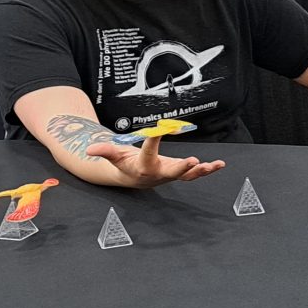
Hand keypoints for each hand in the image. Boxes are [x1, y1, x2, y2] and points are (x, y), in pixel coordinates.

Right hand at [84, 132, 224, 186]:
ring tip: (215, 165)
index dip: (153, 141)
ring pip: (188, 175)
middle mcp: (159, 173)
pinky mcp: (180, 174)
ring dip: (202, 171)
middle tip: (194, 162)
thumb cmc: (124, 164)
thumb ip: (104, 151)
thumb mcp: (113, 156)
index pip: (148, 153)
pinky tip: (220, 164)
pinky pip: (195, 174)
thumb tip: (88, 148)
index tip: (159, 130)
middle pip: (172, 172)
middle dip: (183, 167)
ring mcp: (171, 175)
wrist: (132, 178)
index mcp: (142, 167)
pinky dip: (207, 170)